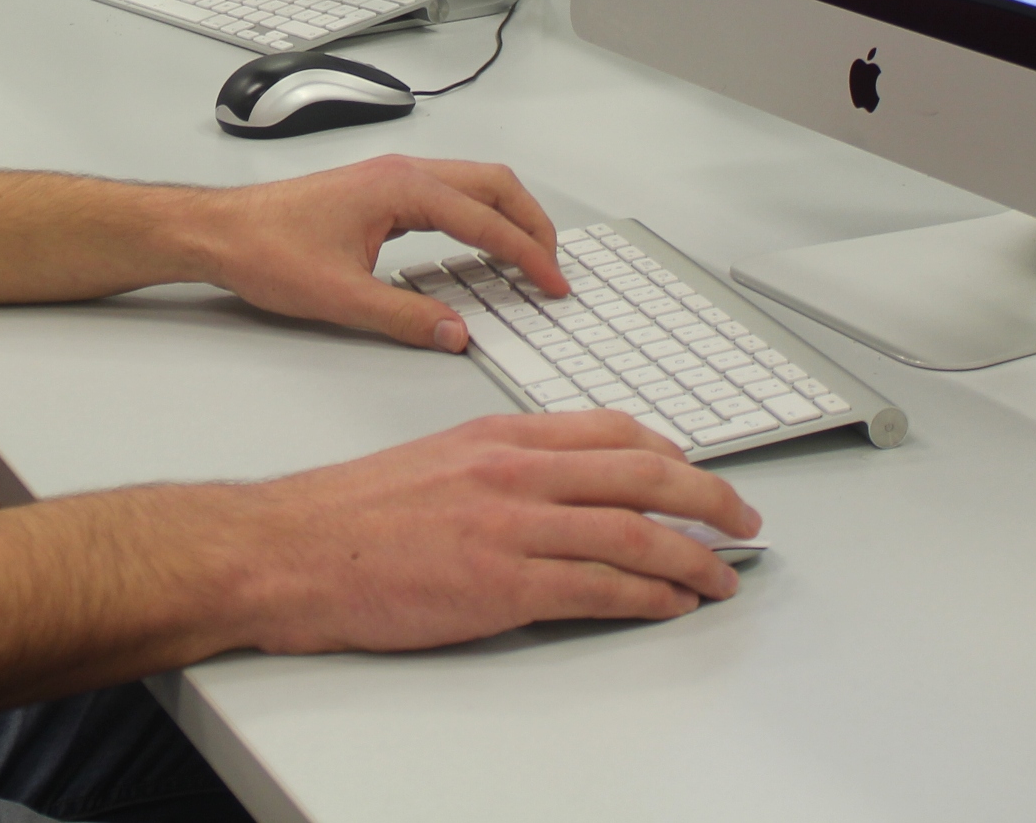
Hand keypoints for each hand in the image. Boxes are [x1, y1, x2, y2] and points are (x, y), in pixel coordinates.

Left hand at [186, 153, 565, 351]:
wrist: (220, 231)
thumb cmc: (266, 249)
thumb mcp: (340, 297)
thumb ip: (405, 318)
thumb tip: (455, 334)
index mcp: (400, 188)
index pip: (485, 219)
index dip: (526, 253)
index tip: (552, 281)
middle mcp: (401, 173)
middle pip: (493, 185)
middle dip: (532, 224)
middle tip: (554, 268)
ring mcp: (391, 178)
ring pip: (474, 184)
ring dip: (509, 217)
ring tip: (531, 259)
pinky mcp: (381, 192)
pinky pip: (450, 195)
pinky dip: (480, 217)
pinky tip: (482, 248)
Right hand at [229, 410, 760, 648]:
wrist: (292, 549)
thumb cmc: (349, 513)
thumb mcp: (435, 460)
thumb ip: (498, 466)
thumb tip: (552, 490)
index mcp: (498, 435)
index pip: (611, 430)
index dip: (670, 453)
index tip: (697, 472)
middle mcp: (515, 472)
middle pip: (644, 475)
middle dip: (709, 499)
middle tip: (743, 521)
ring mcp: (512, 527)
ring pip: (636, 533)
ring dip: (695, 557)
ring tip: (722, 575)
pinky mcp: (504, 585)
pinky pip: (601, 590)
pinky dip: (649, 598)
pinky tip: (671, 605)